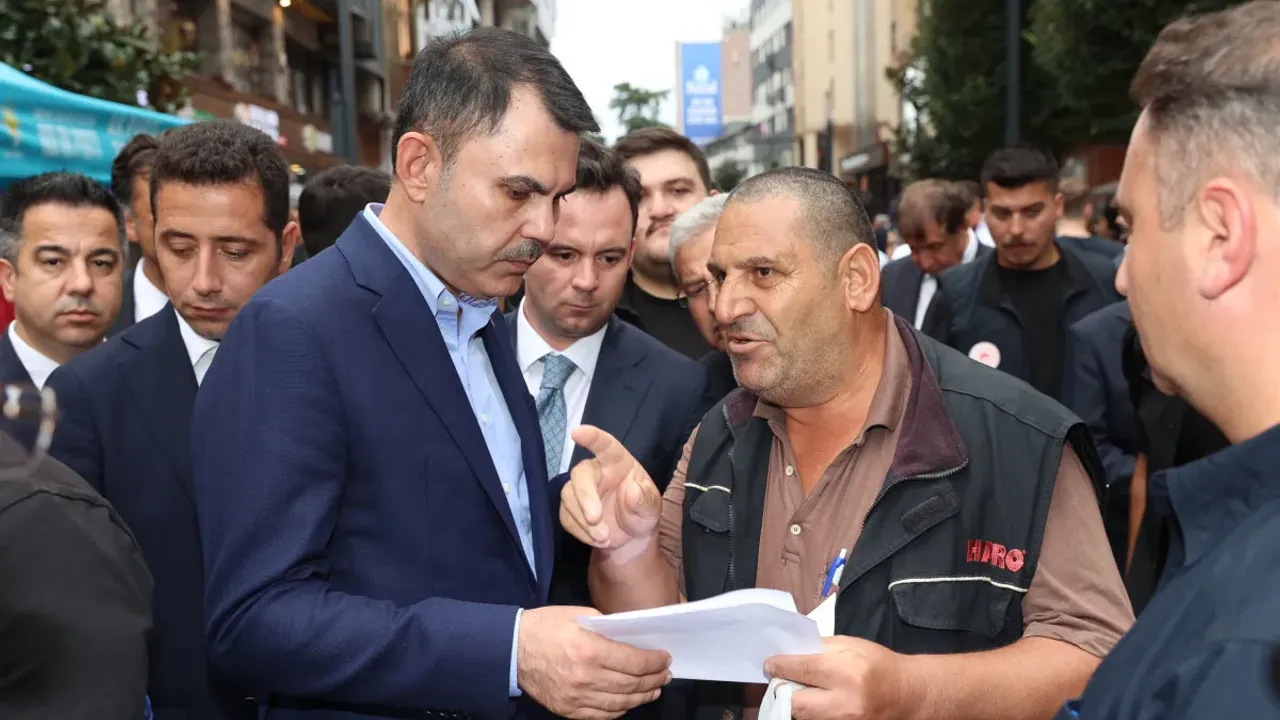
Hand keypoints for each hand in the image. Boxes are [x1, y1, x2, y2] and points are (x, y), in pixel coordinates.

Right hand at [517, 605, 671, 719]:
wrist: (513, 649)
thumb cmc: (547, 626)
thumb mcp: (580, 615)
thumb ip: (608, 628)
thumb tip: (633, 640)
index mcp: (590, 650)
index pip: (635, 662)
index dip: (655, 662)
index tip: (665, 658)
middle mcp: (586, 677)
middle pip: (632, 684)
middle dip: (654, 679)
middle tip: (665, 674)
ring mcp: (577, 697)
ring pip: (621, 704)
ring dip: (642, 697)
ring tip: (654, 690)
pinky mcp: (568, 710)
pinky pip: (602, 716)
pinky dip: (620, 710)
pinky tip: (629, 702)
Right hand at [560, 426, 662, 556]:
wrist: (631, 537)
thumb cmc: (642, 512)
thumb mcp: (652, 508)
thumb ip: (645, 499)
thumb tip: (632, 490)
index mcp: (617, 462)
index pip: (605, 445)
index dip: (592, 437)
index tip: (577, 432)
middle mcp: (596, 471)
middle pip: (580, 474)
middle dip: (585, 497)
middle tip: (595, 518)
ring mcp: (580, 489)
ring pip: (568, 497)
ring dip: (583, 521)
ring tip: (605, 538)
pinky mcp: (570, 508)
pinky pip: (565, 516)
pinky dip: (580, 531)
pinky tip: (597, 539)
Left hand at [764, 636, 922, 719]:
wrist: (907, 694)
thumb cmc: (878, 665)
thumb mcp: (851, 646)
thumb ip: (819, 649)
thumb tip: (789, 653)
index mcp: (847, 671)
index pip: (801, 670)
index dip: (779, 666)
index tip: (770, 664)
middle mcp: (845, 702)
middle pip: (796, 703)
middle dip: (784, 690)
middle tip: (781, 679)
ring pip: (803, 717)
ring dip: (796, 703)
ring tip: (801, 690)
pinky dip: (811, 713)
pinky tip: (815, 702)